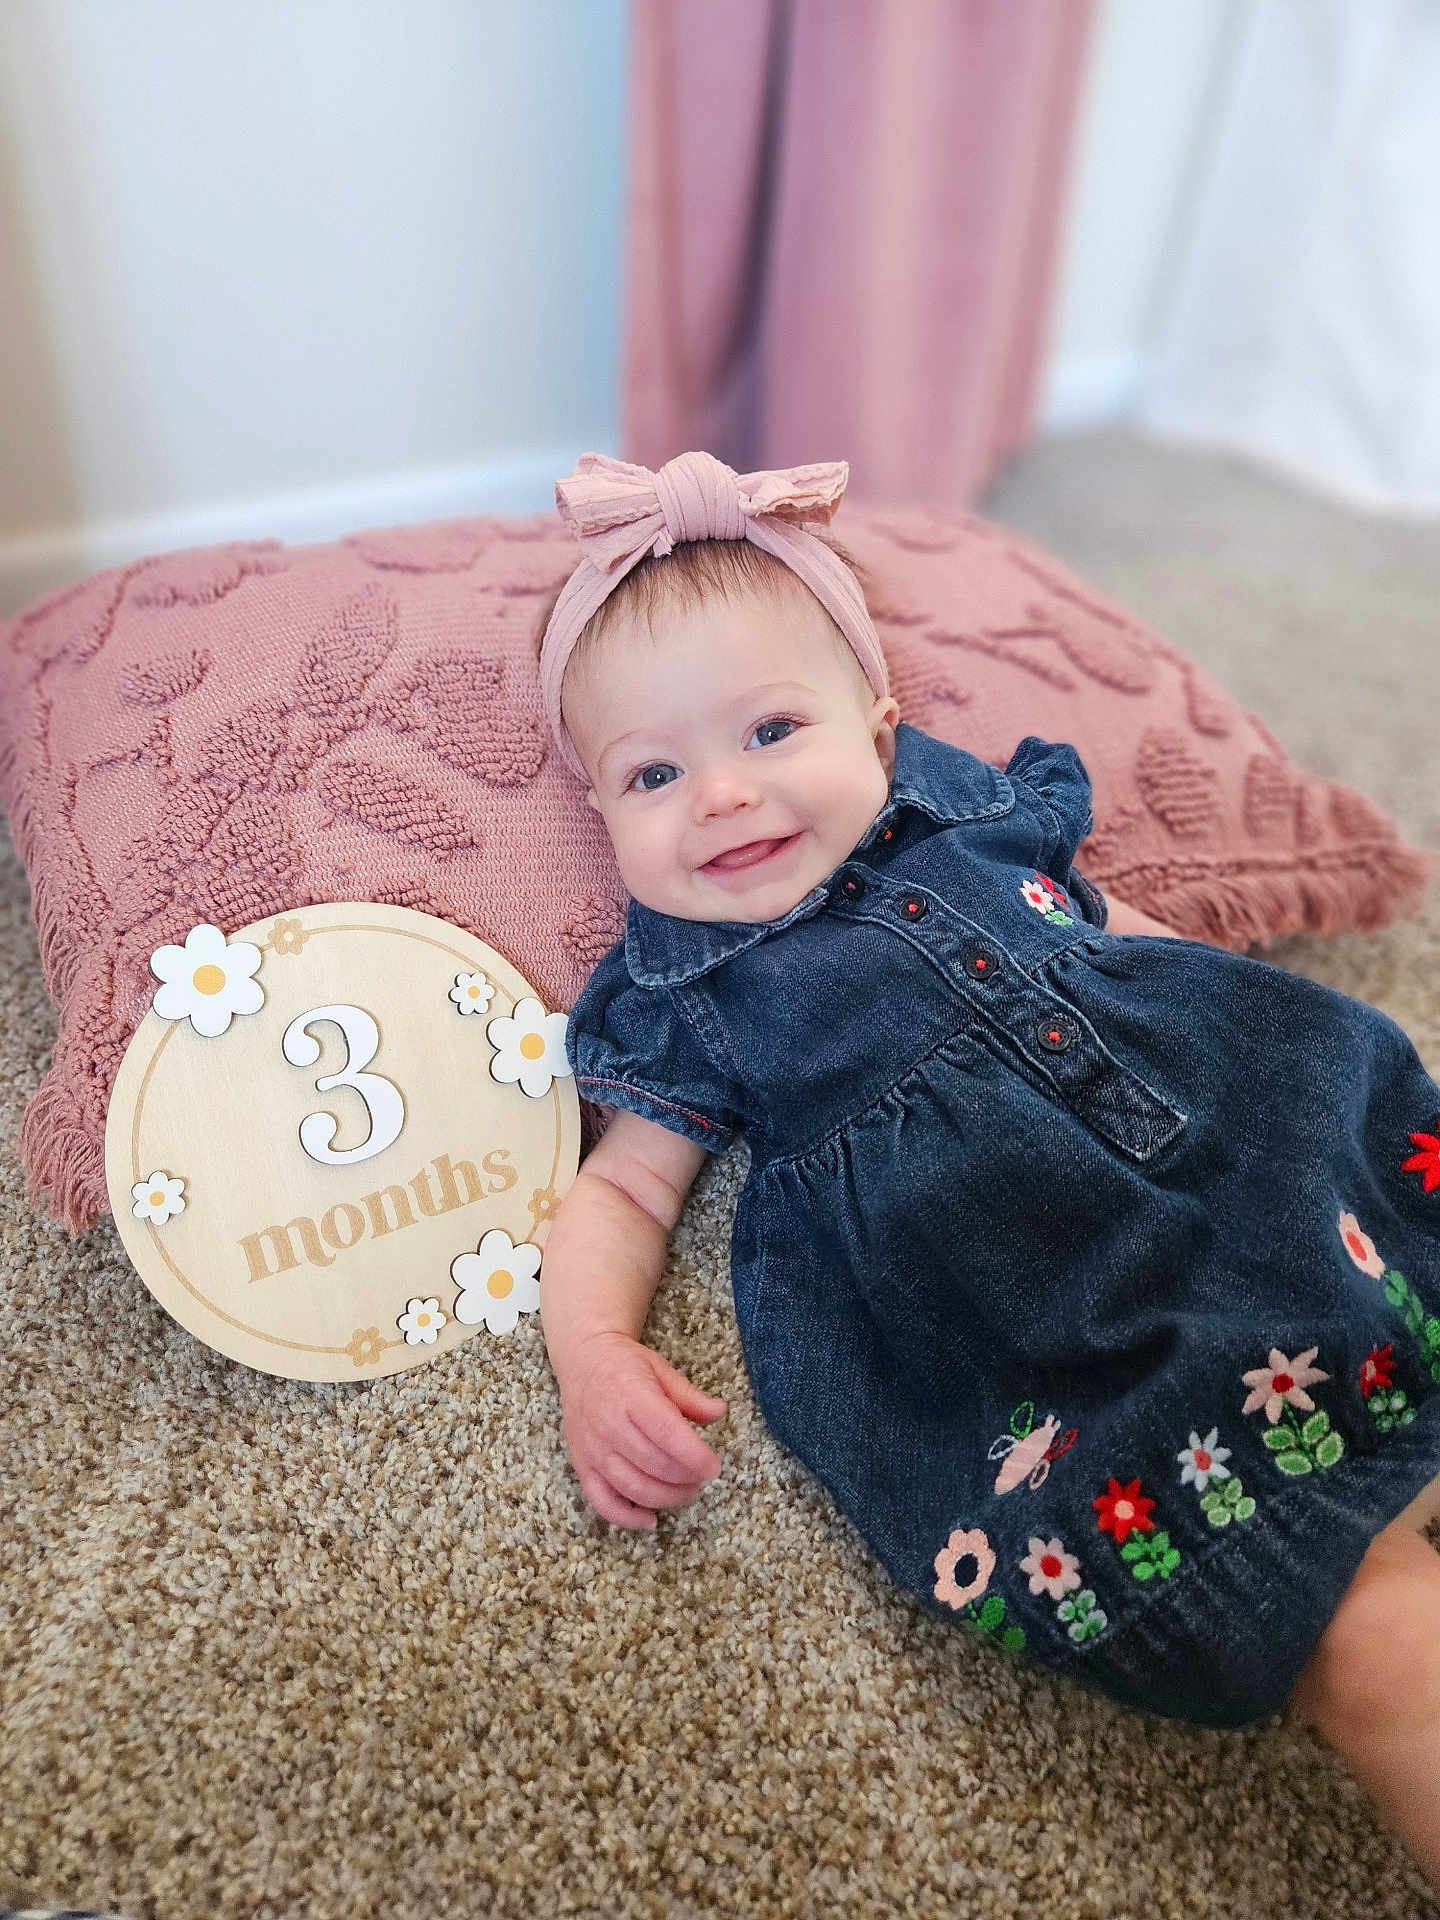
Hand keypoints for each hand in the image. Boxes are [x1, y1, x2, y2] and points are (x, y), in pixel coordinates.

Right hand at [558, 1330, 726, 1530]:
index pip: (665, 1432)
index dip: (693, 1455)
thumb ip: (690, 1397)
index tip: (713, 1466)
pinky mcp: (582, 1467)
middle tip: (703, 1476)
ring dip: (667, 1497)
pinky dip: (628, 1518)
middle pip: (654, 1465)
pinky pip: (603, 1502)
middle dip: (686, 1478)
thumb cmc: (625, 1366)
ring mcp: (593, 1449)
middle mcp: (609, 1425)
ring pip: (633, 1488)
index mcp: (632, 1396)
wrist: (582, 1362)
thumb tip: (720, 1412)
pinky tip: (651, 1520)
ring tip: (687, 1491)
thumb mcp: (661, 1370)